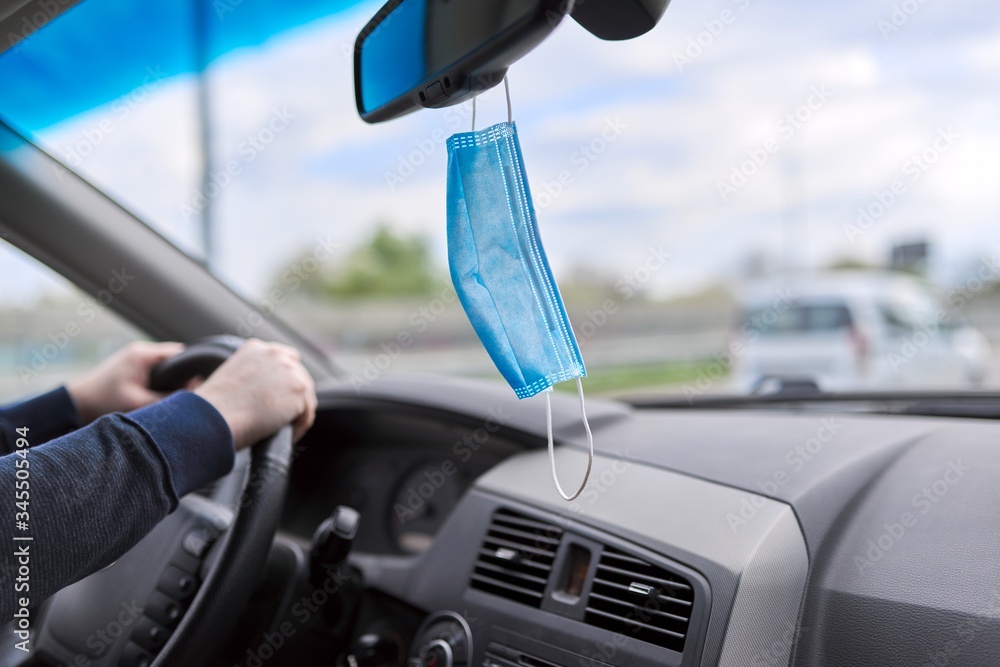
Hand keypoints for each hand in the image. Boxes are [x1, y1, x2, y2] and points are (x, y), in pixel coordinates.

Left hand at [67, 341, 184, 423]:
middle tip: (187, 392)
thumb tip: (192, 397)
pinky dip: (162, 378)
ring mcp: (136, 356)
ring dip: (172, 377)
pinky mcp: (133, 365)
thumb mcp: (138, 402)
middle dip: (183, 374)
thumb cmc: (104, 401)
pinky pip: (157, 367)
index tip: (196, 386)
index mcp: (142, 354)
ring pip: (166, 363)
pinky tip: (162, 392)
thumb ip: (166, 399)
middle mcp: (141, 350)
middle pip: (175, 357)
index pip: (180, 354)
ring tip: (174, 393)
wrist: (78, 402)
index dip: (191, 370)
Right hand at [193, 339, 316, 449]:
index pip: (283, 359)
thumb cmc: (214, 408)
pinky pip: (306, 414)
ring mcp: (291, 370)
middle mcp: (275, 354)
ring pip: (304, 397)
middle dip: (292, 397)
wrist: (215, 417)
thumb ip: (251, 379)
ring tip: (282, 431)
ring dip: (296, 414)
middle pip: (299, 376)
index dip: (283, 380)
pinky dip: (298, 427)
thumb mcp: (230, 381)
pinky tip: (286, 437)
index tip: (278, 398)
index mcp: (256, 348)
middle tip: (281, 418)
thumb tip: (262, 396)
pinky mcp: (300, 389)